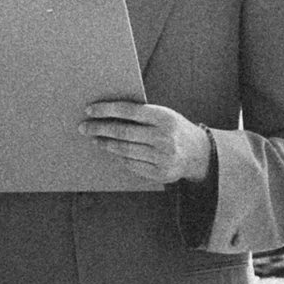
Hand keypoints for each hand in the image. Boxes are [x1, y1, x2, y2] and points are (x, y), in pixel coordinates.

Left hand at [83, 97, 211, 189]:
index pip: (129, 111)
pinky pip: (131, 164)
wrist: (199, 153)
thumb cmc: (174, 129)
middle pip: (123, 133)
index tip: (89, 110)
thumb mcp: (164, 115)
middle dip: (100, 129)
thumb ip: (142, 114)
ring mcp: (162, 157)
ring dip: (106, 144)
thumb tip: (108, 113)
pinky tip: (111, 151)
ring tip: (95, 139)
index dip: (107, 110)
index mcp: (164, 117)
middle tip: (84, 127)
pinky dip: (119, 157)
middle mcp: (164, 137)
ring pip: (124, 150)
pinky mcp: (159, 173)